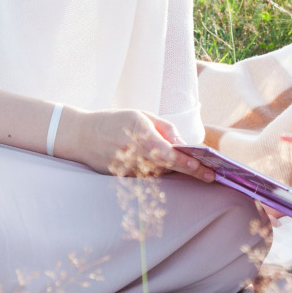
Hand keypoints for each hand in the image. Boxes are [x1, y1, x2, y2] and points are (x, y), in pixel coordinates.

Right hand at [57, 108, 214, 182]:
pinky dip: (156, 172)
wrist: (81, 135)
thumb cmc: (115, 121)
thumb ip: (164, 128)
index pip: (166, 151)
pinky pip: (146, 177)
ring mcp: (125, 167)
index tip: (201, 166)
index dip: (184, 161)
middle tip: (210, 176)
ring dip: (172, 170)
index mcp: (138, 133)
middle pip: (166, 166)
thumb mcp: (141, 115)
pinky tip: (158, 166)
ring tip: (190, 167)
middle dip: (189, 170)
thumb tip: (184, 142)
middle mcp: (132, 152)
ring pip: (158, 173)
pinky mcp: (121, 177)